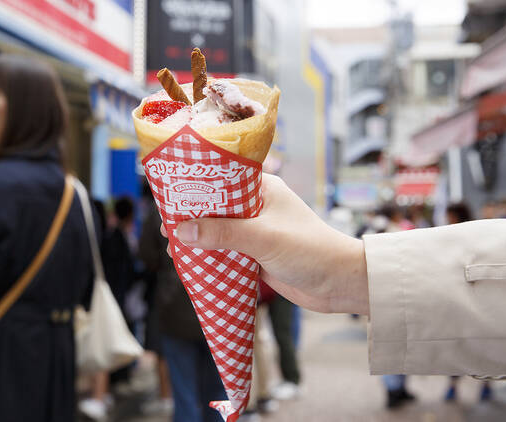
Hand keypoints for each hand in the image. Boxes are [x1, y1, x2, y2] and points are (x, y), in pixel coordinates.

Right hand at [166, 174, 369, 314]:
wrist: (340, 284)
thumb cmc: (309, 251)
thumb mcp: (262, 238)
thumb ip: (222, 233)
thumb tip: (181, 230)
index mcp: (262, 189)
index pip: (221, 178)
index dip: (196, 185)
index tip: (171, 194)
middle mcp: (257, 206)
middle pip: (216, 206)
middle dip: (191, 215)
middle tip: (166, 225)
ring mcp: (256, 231)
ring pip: (218, 231)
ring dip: (198, 238)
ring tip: (173, 245)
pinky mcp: (256, 254)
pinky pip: (226, 251)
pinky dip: (210, 256)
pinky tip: (192, 261)